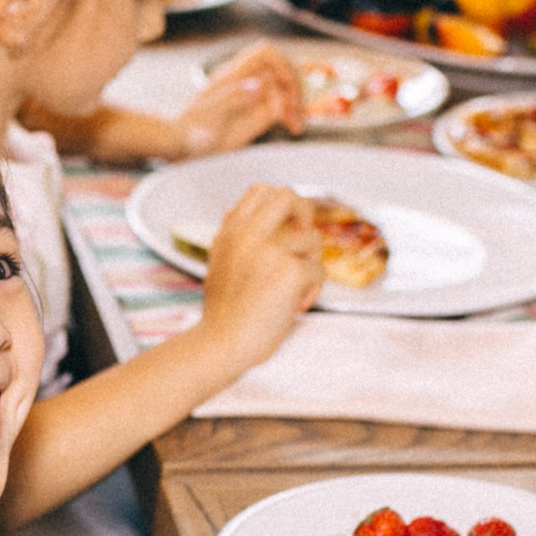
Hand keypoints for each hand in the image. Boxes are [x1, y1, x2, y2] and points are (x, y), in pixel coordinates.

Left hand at [174, 42, 305, 153]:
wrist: (182, 146)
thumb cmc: (190, 129)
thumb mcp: (209, 115)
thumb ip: (233, 99)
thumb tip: (259, 85)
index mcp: (234, 75)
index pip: (264, 53)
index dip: (281, 62)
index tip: (286, 84)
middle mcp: (247, 83)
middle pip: (281, 71)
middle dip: (294, 87)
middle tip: (294, 111)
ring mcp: (254, 99)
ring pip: (285, 91)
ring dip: (297, 104)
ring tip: (296, 125)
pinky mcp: (258, 117)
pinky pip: (282, 109)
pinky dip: (292, 117)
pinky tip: (295, 130)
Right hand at [198, 182, 322, 367]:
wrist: (222, 344)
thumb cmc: (223, 314)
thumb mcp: (218, 264)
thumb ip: (232, 238)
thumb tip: (234, 210)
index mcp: (230, 233)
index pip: (260, 191)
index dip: (282, 204)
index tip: (288, 225)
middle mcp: (248, 235)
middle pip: (287, 196)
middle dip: (305, 212)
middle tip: (305, 239)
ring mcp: (269, 251)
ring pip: (311, 239)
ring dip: (310, 265)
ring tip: (295, 291)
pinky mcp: (290, 271)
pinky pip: (317, 270)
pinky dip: (313, 290)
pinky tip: (296, 306)